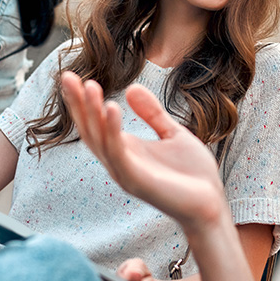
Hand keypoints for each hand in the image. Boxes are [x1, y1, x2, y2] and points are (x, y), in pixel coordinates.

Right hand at [60, 71, 229, 235]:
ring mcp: (125, 172)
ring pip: (100, 141)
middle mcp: (119, 162)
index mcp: (125, 150)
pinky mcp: (137, 182)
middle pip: (89, 130)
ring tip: (90, 86)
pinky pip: (118, 154)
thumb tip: (131, 87)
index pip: (95, 124)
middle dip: (78, 104)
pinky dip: (112, 131)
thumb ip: (152, 113)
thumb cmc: (193, 175)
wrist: (211, 204)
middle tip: (68, 76)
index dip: (82, 102)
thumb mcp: (172, 133)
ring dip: (92, 113)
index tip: (73, 77)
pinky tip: (112, 108)